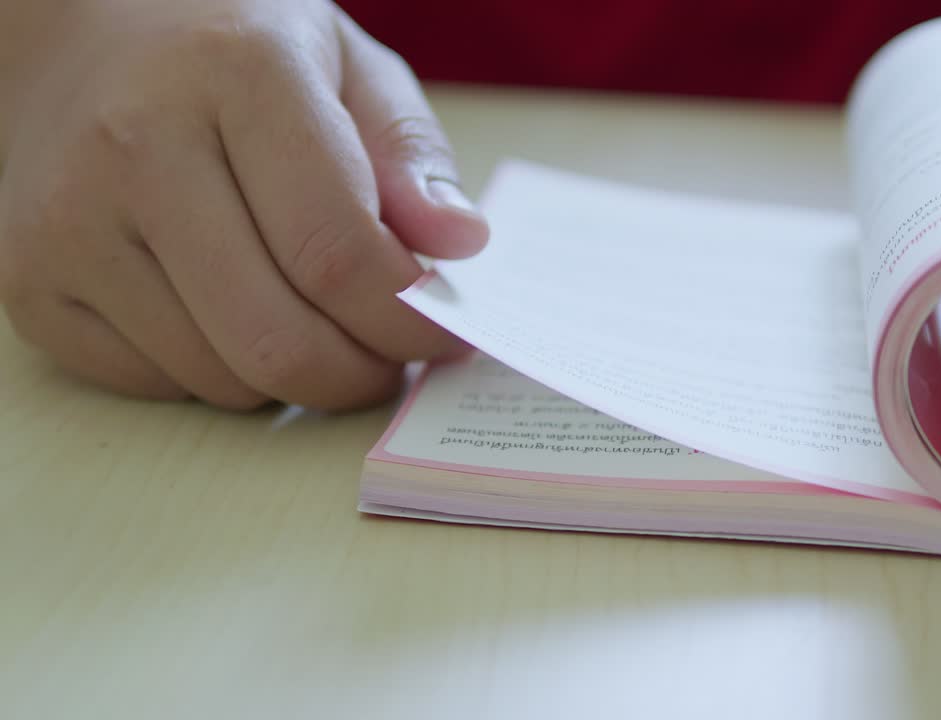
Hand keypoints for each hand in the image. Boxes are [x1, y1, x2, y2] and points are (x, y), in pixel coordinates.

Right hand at [0, 1, 486, 410]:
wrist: (76, 36)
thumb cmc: (232, 51)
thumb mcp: (346, 63)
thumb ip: (410, 152)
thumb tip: (460, 245)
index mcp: (236, 74)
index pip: (340, 254)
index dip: (411, 320)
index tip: (447, 331)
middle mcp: (136, 147)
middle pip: (278, 338)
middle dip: (362, 374)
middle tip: (392, 356)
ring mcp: (68, 224)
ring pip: (222, 377)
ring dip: (298, 378)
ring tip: (319, 324)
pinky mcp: (29, 286)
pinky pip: (160, 385)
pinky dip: (223, 373)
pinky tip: (236, 315)